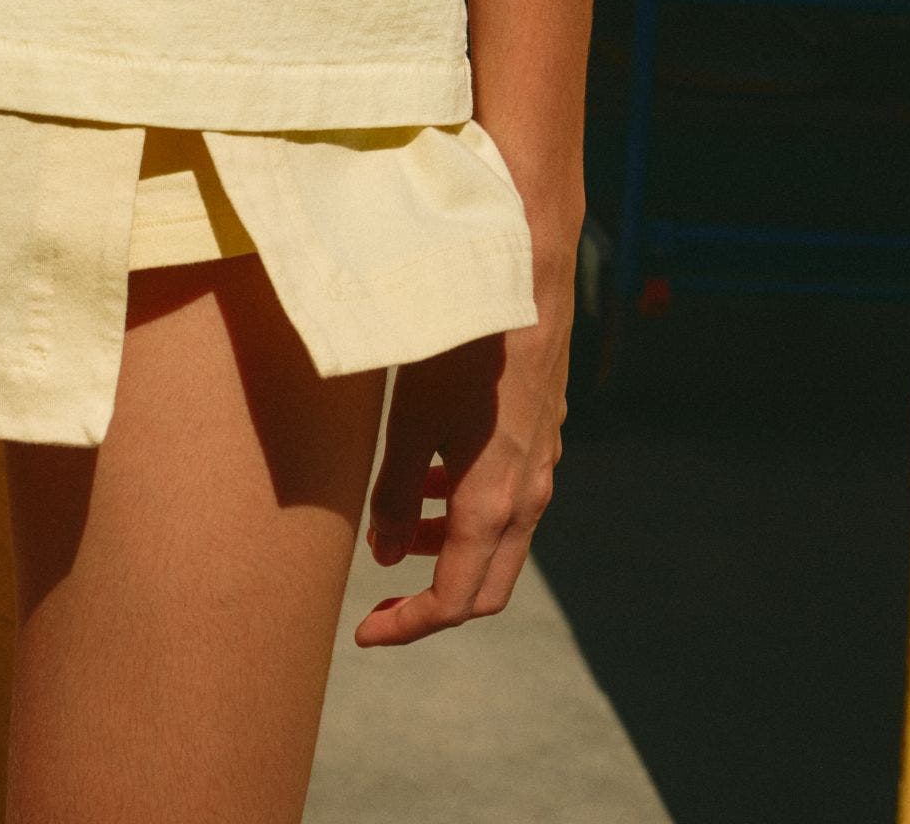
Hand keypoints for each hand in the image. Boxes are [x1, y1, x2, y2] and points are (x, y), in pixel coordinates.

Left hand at [356, 248, 571, 646]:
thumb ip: (397, 495)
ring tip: (401, 527)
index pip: (455, 602)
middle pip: (487, 587)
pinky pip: (510, 497)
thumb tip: (386, 556)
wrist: (521, 276)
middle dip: (433, 603)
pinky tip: (437, 474)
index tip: (365, 632)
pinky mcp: (544, 433)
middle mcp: (528, 495)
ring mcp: (543, 464)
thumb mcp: (410, 422)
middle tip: (383, 601)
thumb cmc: (459, 345)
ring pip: (500, 540)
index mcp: (493, 505)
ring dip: (452, 551)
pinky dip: (471, 510)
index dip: (408, 626)